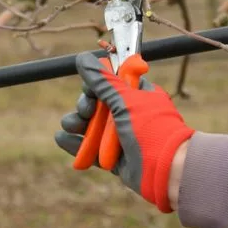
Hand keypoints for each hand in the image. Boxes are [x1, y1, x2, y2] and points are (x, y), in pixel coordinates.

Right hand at [54, 52, 194, 212]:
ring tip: (70, 126)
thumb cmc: (150, 128)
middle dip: (85, 106)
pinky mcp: (113, 158)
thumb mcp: (125, 100)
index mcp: (138, 94)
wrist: (166, 169)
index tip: (89, 89)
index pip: (111, 82)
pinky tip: (61, 138)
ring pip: (91, 126)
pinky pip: (90, 148)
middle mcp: (130, 114)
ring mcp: (121, 137)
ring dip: (77, 123)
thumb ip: (102, 81)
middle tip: (86, 111)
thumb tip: (83, 57)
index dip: (96, 85)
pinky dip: (76, 144)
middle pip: (97, 104)